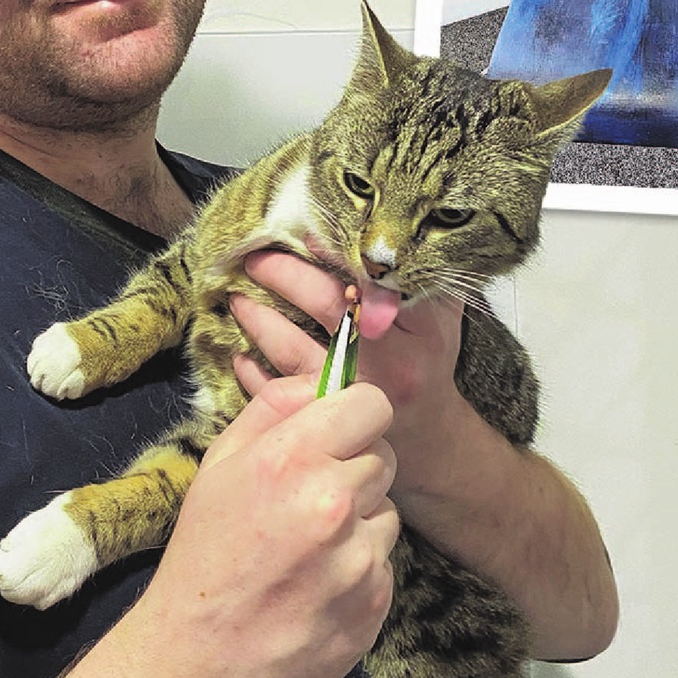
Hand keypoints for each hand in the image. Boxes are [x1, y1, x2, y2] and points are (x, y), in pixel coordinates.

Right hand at [135, 374, 398, 677]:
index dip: (355, 415)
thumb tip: (321, 379)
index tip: (336, 433)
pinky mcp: (376, 602)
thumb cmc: (203, 556)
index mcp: (291, 458)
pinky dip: (358, 567)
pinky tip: (316, 584)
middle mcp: (332, 502)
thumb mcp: (220, 466)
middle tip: (309, 497)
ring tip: (307, 547)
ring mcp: (358, 557)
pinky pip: (384, 561)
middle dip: (354, 467)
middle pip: (384, 454)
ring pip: (387, 509)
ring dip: (359, 520)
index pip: (372, 403)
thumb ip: (274, 409)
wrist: (198, 665)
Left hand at [231, 250, 476, 496]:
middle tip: (256, 258)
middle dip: (284, 275)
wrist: (431, 443)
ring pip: (294, 349)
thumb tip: (376, 234)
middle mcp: (390, 363)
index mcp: (421, 332)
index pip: (376, 280)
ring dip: (259, 319)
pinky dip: (252, 372)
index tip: (304, 234)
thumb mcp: (440, 323)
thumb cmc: (425, 367)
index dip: (336, 254)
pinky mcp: (327, 423)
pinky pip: (277, 394)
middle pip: (328, 305)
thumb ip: (422, 282)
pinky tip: (239, 354)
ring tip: (237, 299)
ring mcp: (354, 394)